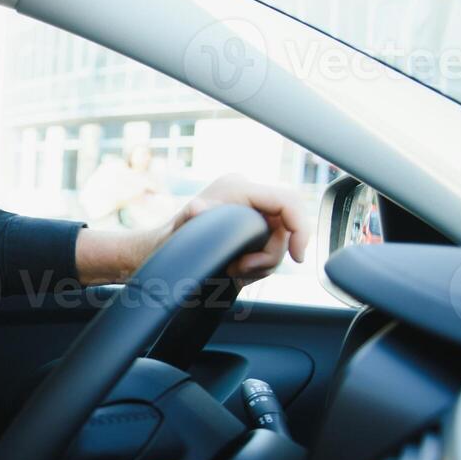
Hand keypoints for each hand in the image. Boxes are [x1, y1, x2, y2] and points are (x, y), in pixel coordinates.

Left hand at [160, 174, 310, 283]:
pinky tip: (237, 270)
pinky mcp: (252, 226)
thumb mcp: (179, 230)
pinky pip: (270, 247)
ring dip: (262, 264)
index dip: (300, 228)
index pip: (287, 202)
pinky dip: (259, 265)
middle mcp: (249, 195)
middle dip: (271, 255)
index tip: (298, 257)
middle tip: (242, 270)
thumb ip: (191, 218)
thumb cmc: (168, 240)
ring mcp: (252, 211)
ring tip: (233, 271)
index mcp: (238, 188)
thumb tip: (197, 208)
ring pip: (280, 241)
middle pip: (287, 226)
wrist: (160, 250)